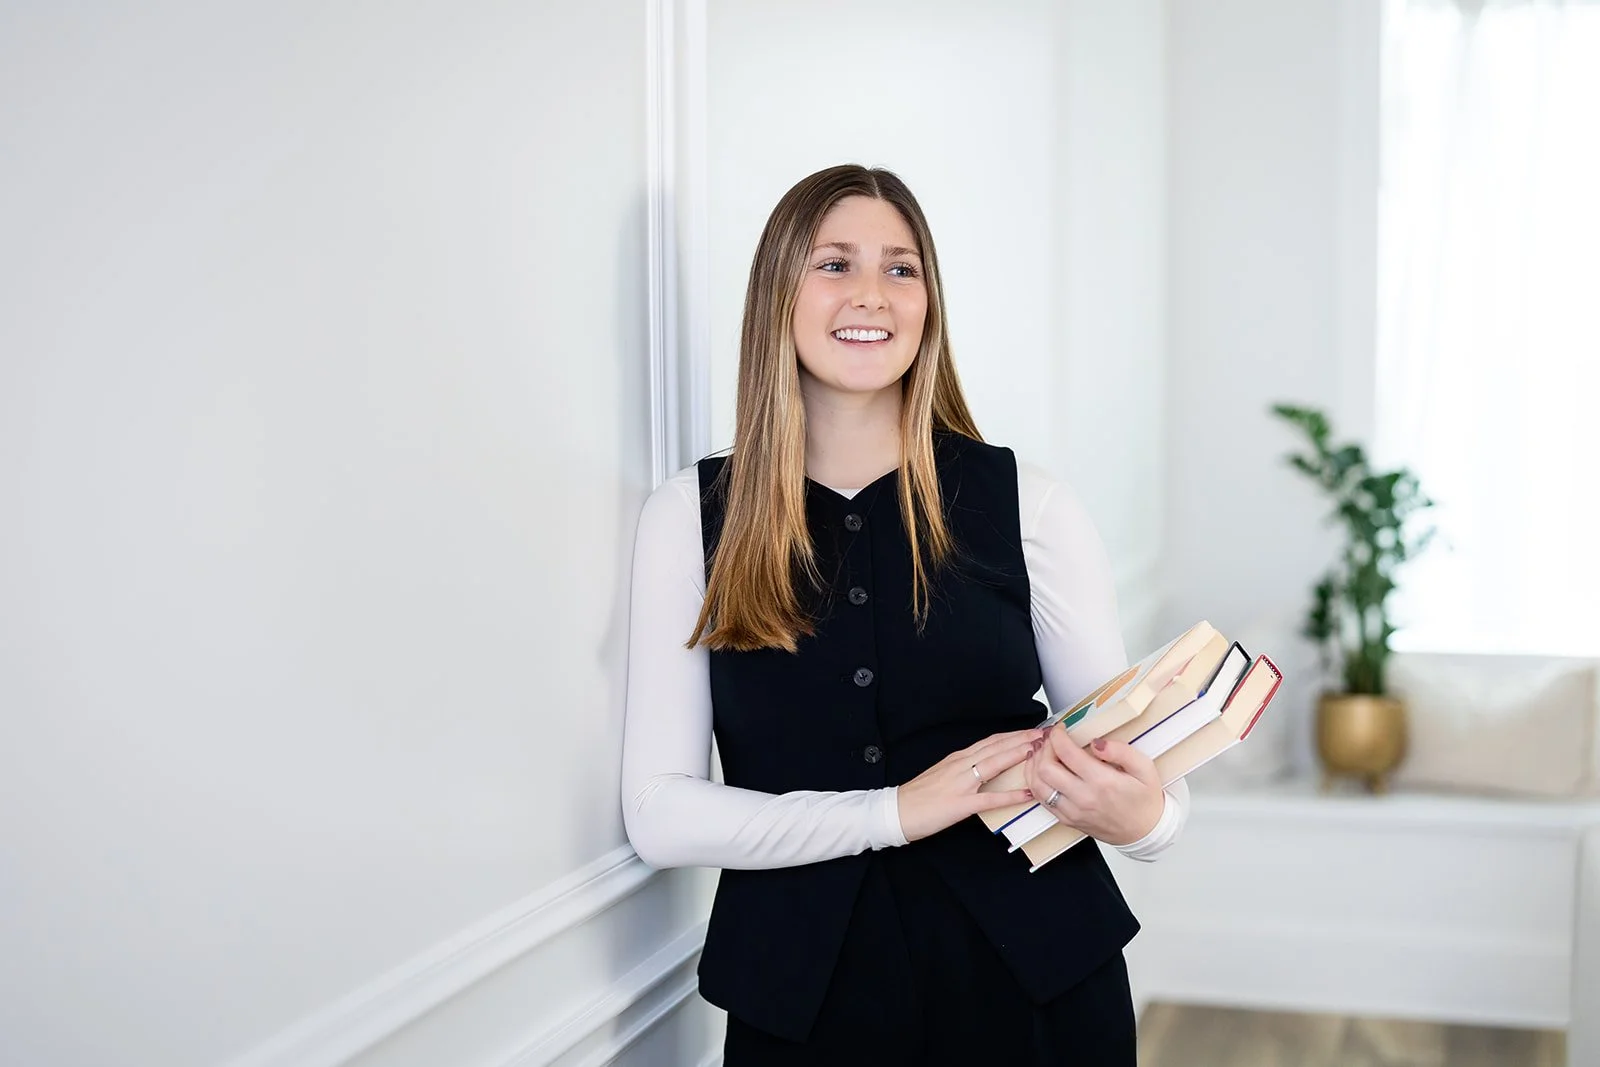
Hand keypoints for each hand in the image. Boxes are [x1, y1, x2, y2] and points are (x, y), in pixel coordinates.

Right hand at [896, 729, 1043, 842]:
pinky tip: (1026, 794)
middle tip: (1044, 732)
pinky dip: (1010, 796)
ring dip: (1017, 755)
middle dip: (1022, 738)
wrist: (896, 810)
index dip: (1013, 735)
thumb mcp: (942, 774)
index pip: (991, 741)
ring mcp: (961, 783)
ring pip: (994, 763)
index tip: (1032, 730)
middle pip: (996, 746)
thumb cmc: (918, 796)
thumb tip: (983, 768)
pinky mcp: (960, 804)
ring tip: (1038, 750)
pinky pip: (990, 799)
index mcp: (958, 759)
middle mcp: (961, 765)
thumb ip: (963, 769)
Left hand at [1024, 727, 1164, 846]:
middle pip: (1045, 768)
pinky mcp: (1066, 819)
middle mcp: (1083, 798)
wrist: (1144, 832)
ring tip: (1042, 752)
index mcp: (1102, 781)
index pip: (1066, 752)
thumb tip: (1096, 742)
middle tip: (1051, 739)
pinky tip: (1040, 770)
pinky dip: (1035, 781)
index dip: (1057, 735)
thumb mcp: (1144, 768)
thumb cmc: (1144, 799)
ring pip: (1037, 785)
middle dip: (1044, 747)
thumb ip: (1121, 751)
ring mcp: (1072, 811)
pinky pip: (1041, 799)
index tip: (1061, 728)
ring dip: (1034, 764)